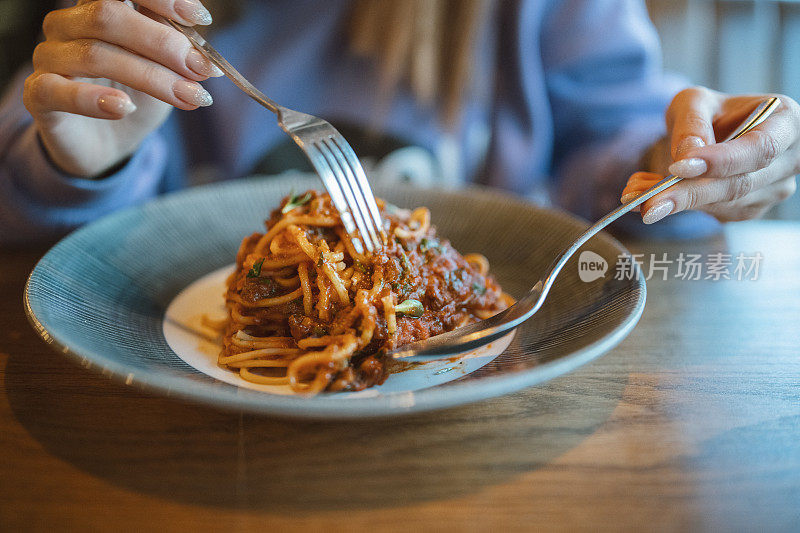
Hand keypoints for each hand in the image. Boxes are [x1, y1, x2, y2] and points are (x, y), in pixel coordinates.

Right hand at [23, 0, 221, 177]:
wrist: (109, 145)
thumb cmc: (136, 98)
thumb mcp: (164, 73)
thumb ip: (176, 54)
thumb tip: (202, 54)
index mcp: (97, 9)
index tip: (200, 19)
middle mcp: (67, 25)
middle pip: (108, 16)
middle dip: (163, 43)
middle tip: (201, 70)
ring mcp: (50, 58)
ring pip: (94, 54)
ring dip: (149, 76)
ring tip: (186, 97)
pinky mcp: (38, 95)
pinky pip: (57, 90)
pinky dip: (95, 99)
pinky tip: (124, 107)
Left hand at [621, 87, 798, 223]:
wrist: (714, 131)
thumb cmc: (711, 111)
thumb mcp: (695, 102)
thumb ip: (692, 123)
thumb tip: (688, 155)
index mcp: (786, 122)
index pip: (759, 148)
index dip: (722, 161)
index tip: (680, 168)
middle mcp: (789, 160)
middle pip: (739, 184)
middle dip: (687, 194)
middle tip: (645, 201)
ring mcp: (774, 189)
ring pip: (723, 204)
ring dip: (675, 201)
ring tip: (636, 191)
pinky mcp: (750, 209)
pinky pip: (714, 214)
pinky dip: (678, 207)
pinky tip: (652, 196)